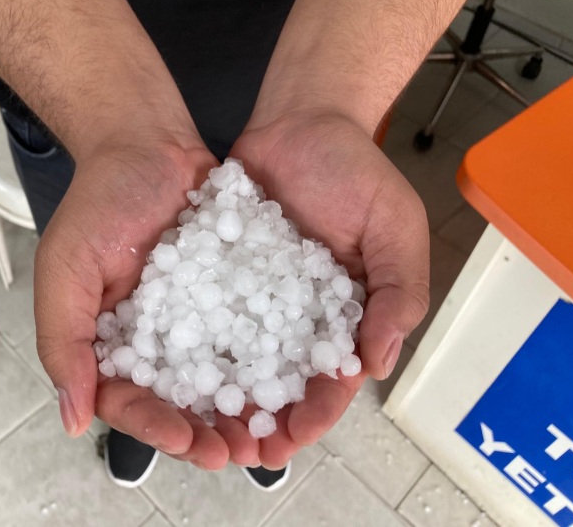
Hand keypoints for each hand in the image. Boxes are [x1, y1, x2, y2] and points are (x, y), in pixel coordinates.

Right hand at [34, 131, 260, 469]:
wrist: (149, 145)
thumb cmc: (100, 200)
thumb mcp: (65, 268)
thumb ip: (61, 341)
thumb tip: (72, 418)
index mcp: (109, 342)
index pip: (128, 401)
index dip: (155, 428)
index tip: (187, 439)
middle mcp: (154, 339)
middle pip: (179, 402)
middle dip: (207, 432)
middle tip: (238, 451)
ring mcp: (194, 320)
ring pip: (218, 378)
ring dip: (241, 409)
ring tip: (268, 431)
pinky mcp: (229, 296)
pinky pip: (248, 335)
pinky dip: (267, 360)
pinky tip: (290, 378)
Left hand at [229, 111, 429, 468]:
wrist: (302, 122)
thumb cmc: (356, 170)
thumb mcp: (395, 227)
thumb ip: (398, 292)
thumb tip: (379, 362)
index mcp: (348, 314)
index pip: (333, 379)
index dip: (316, 414)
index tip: (290, 440)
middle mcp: (300, 314)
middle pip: (282, 382)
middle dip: (263, 420)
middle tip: (235, 450)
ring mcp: (259, 296)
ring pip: (242, 359)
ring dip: (225, 396)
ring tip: (199, 426)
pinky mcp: (224, 274)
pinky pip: (209, 314)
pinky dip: (196, 345)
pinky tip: (174, 370)